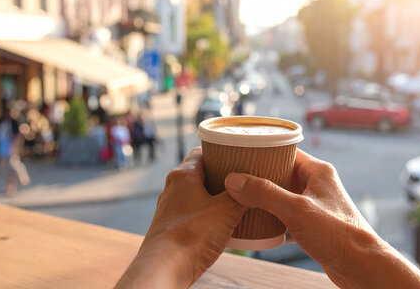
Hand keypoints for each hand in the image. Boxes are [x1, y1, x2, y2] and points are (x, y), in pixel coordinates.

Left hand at [115, 147, 245, 287]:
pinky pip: (193, 213)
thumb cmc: (191, 236)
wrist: (165, 268)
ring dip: (215, 197)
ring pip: (197, 194)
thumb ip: (242, 196)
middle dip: (222, 176)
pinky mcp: (171, 227)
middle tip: (244, 179)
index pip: (202, 152)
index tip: (238, 155)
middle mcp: (172, 188)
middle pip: (200, 173)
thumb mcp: (227, 211)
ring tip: (237, 202)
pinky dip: (207, 214)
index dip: (221, 151)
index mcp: (183, 175)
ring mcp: (170, 208)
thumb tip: (254, 189)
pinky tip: (222, 224)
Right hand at [224, 149, 419, 288]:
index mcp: (318, 171)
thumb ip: (265, 194)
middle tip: (236, 176)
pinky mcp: (313, 224)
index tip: (242, 154)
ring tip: (240, 197)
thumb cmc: (339, 235)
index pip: (286, 152)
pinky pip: (287, 214)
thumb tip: (235, 180)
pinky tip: (256, 221)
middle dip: (259, 176)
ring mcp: (316, 204)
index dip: (263, 152)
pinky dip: (272, 216)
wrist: (361, 266)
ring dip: (264, 197)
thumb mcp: (296, 210)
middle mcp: (318, 184)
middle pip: (282, 173)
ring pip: (283, 194)